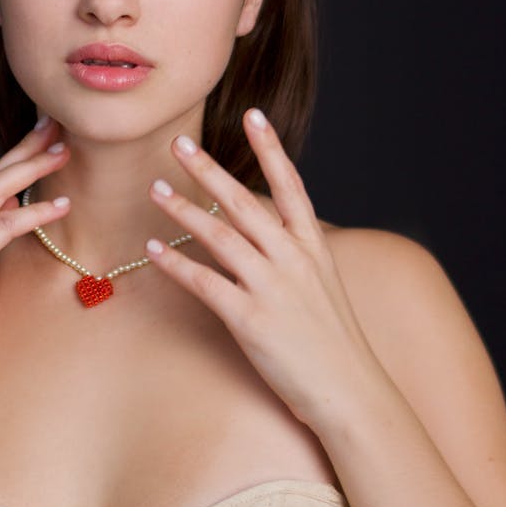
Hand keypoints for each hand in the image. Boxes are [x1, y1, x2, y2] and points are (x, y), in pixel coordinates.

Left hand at [146, 108, 381, 428]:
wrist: (351, 392)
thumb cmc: (334, 343)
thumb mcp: (323, 286)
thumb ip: (296, 256)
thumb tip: (266, 232)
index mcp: (313, 247)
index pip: (292, 183)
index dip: (271, 147)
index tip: (254, 114)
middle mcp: (294, 260)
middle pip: (244, 202)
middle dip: (209, 169)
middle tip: (179, 143)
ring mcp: (272, 288)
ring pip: (219, 236)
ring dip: (183, 209)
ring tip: (155, 188)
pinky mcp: (251, 320)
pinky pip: (205, 283)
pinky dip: (176, 263)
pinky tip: (153, 247)